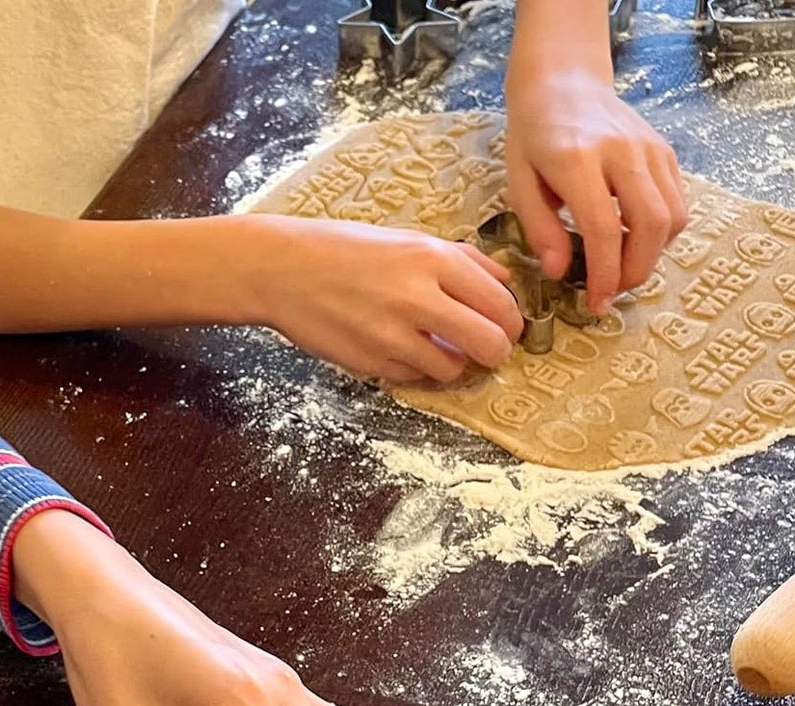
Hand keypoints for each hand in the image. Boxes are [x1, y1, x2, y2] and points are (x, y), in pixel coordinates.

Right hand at [240, 214, 521, 382]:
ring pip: (454, 369)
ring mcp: (394, 335)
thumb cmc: (347, 250)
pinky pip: (415, 377)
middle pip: (490, 343)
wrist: (283, 270)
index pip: (500, 303)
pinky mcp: (373, 362)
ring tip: (437, 347)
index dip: (512, 323)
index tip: (506, 328)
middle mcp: (418, 297)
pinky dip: (416, 368)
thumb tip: (506, 282)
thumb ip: (462, 260)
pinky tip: (400, 348)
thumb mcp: (408, 240)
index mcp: (433, 259)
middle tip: (488, 351)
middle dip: (496, 352)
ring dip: (453, 364)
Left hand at [506, 68, 687, 313]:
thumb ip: (539, 228)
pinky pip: (677, 202)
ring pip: (673, 216)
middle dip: (635, 271)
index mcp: (577, 159)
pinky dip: (662, 233)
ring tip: (622, 269)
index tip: (597, 303)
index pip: (603, 229)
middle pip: (650, 224)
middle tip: (612, 292)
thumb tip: (559, 272)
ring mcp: (650, 148)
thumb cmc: (534, 135)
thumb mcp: (519, 182)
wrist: (563, 80)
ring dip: (652, 255)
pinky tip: (633, 240)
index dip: (604, 274)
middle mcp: (622, 151)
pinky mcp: (664, 150)